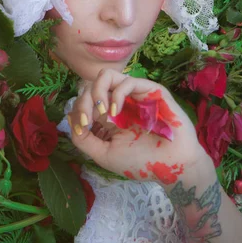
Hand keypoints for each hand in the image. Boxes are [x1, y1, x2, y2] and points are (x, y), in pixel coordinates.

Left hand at [67, 68, 208, 185]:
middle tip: (89, 120)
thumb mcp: (104, 154)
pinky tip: (114, 112)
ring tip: (101, 112)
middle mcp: (120, 101)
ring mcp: (134, 94)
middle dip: (84, 101)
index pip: (85, 99)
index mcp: (109, 115)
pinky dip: (116, 94)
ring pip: (107, 76)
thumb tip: (69, 117)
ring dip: (97, 91)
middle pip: (92, 84)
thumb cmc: (141, 162)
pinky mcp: (150, 90)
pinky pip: (127, 81)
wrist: (172, 166)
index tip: (82, 127)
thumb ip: (84, 140)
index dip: (78, 110)